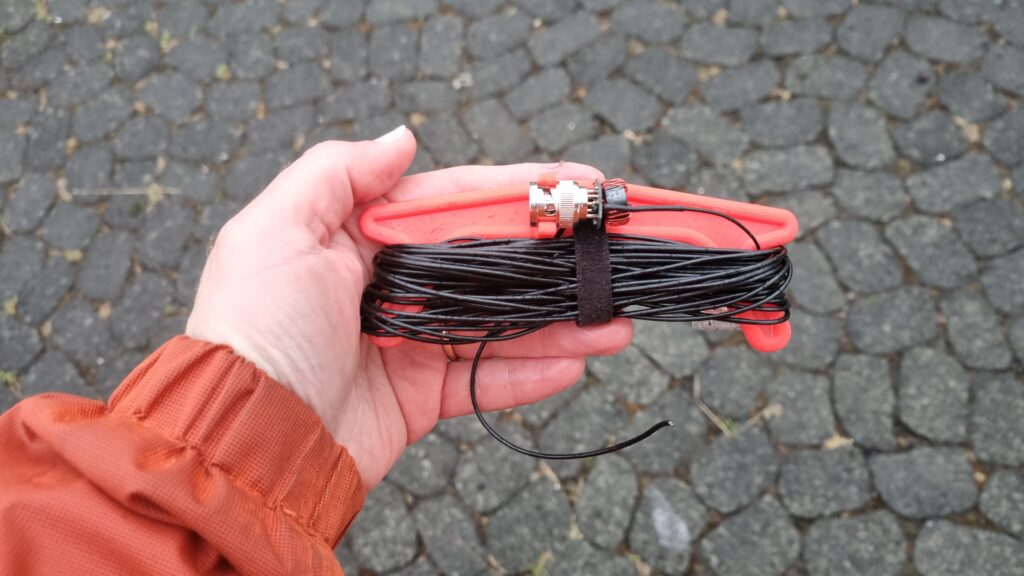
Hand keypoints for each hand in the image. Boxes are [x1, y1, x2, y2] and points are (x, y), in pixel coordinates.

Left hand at [186, 126, 632, 487]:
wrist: (246, 437)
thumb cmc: (255, 327)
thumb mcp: (277, 231)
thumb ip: (338, 173)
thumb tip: (403, 138)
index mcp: (360, 237)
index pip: (455, 202)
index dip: (520, 190)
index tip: (581, 184)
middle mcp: (390, 284)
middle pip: (488, 260)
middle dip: (554, 256)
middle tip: (614, 251)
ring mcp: (408, 341)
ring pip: (498, 321)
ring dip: (560, 319)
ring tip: (616, 317)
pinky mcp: (418, 396)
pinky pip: (485, 378)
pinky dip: (530, 372)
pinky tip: (577, 359)